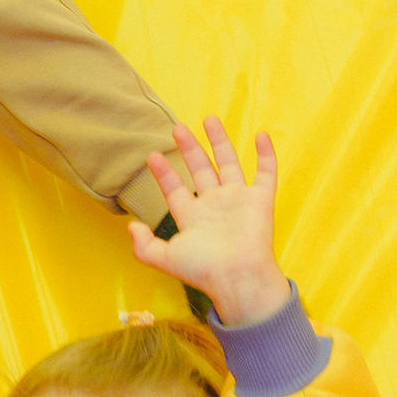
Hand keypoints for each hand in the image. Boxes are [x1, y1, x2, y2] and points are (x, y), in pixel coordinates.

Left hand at [129, 121, 290, 330]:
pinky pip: (266, 173)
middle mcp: (215, 206)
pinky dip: (266, 155)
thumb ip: (144, 245)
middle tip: (177, 127)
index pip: (176, 190)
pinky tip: (260, 135)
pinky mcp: (261, 200)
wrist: (237, 276)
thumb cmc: (203, 269)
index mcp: (193, 218)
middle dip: (189, 149)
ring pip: (229, 164)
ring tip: (209, 119)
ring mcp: (238, 201)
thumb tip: (131, 226)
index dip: (164, 173)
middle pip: (201, 170)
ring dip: (219, 142)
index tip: (152, 155)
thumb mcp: (165, 258)